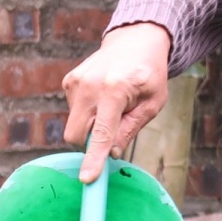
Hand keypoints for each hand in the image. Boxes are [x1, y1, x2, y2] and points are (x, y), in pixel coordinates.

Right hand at [62, 22, 172, 182]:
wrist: (135, 41)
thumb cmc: (149, 74)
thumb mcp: (153, 104)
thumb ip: (131, 128)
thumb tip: (112, 153)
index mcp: (114, 90)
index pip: (101, 133)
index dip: (94, 159)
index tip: (87, 179)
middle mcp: (89, 85)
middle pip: (76, 135)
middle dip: (91, 145)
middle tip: (115, 132)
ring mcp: (75, 82)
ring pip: (75, 125)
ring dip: (93, 126)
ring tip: (114, 106)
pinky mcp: (68, 81)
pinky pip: (74, 112)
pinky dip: (89, 114)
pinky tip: (104, 97)